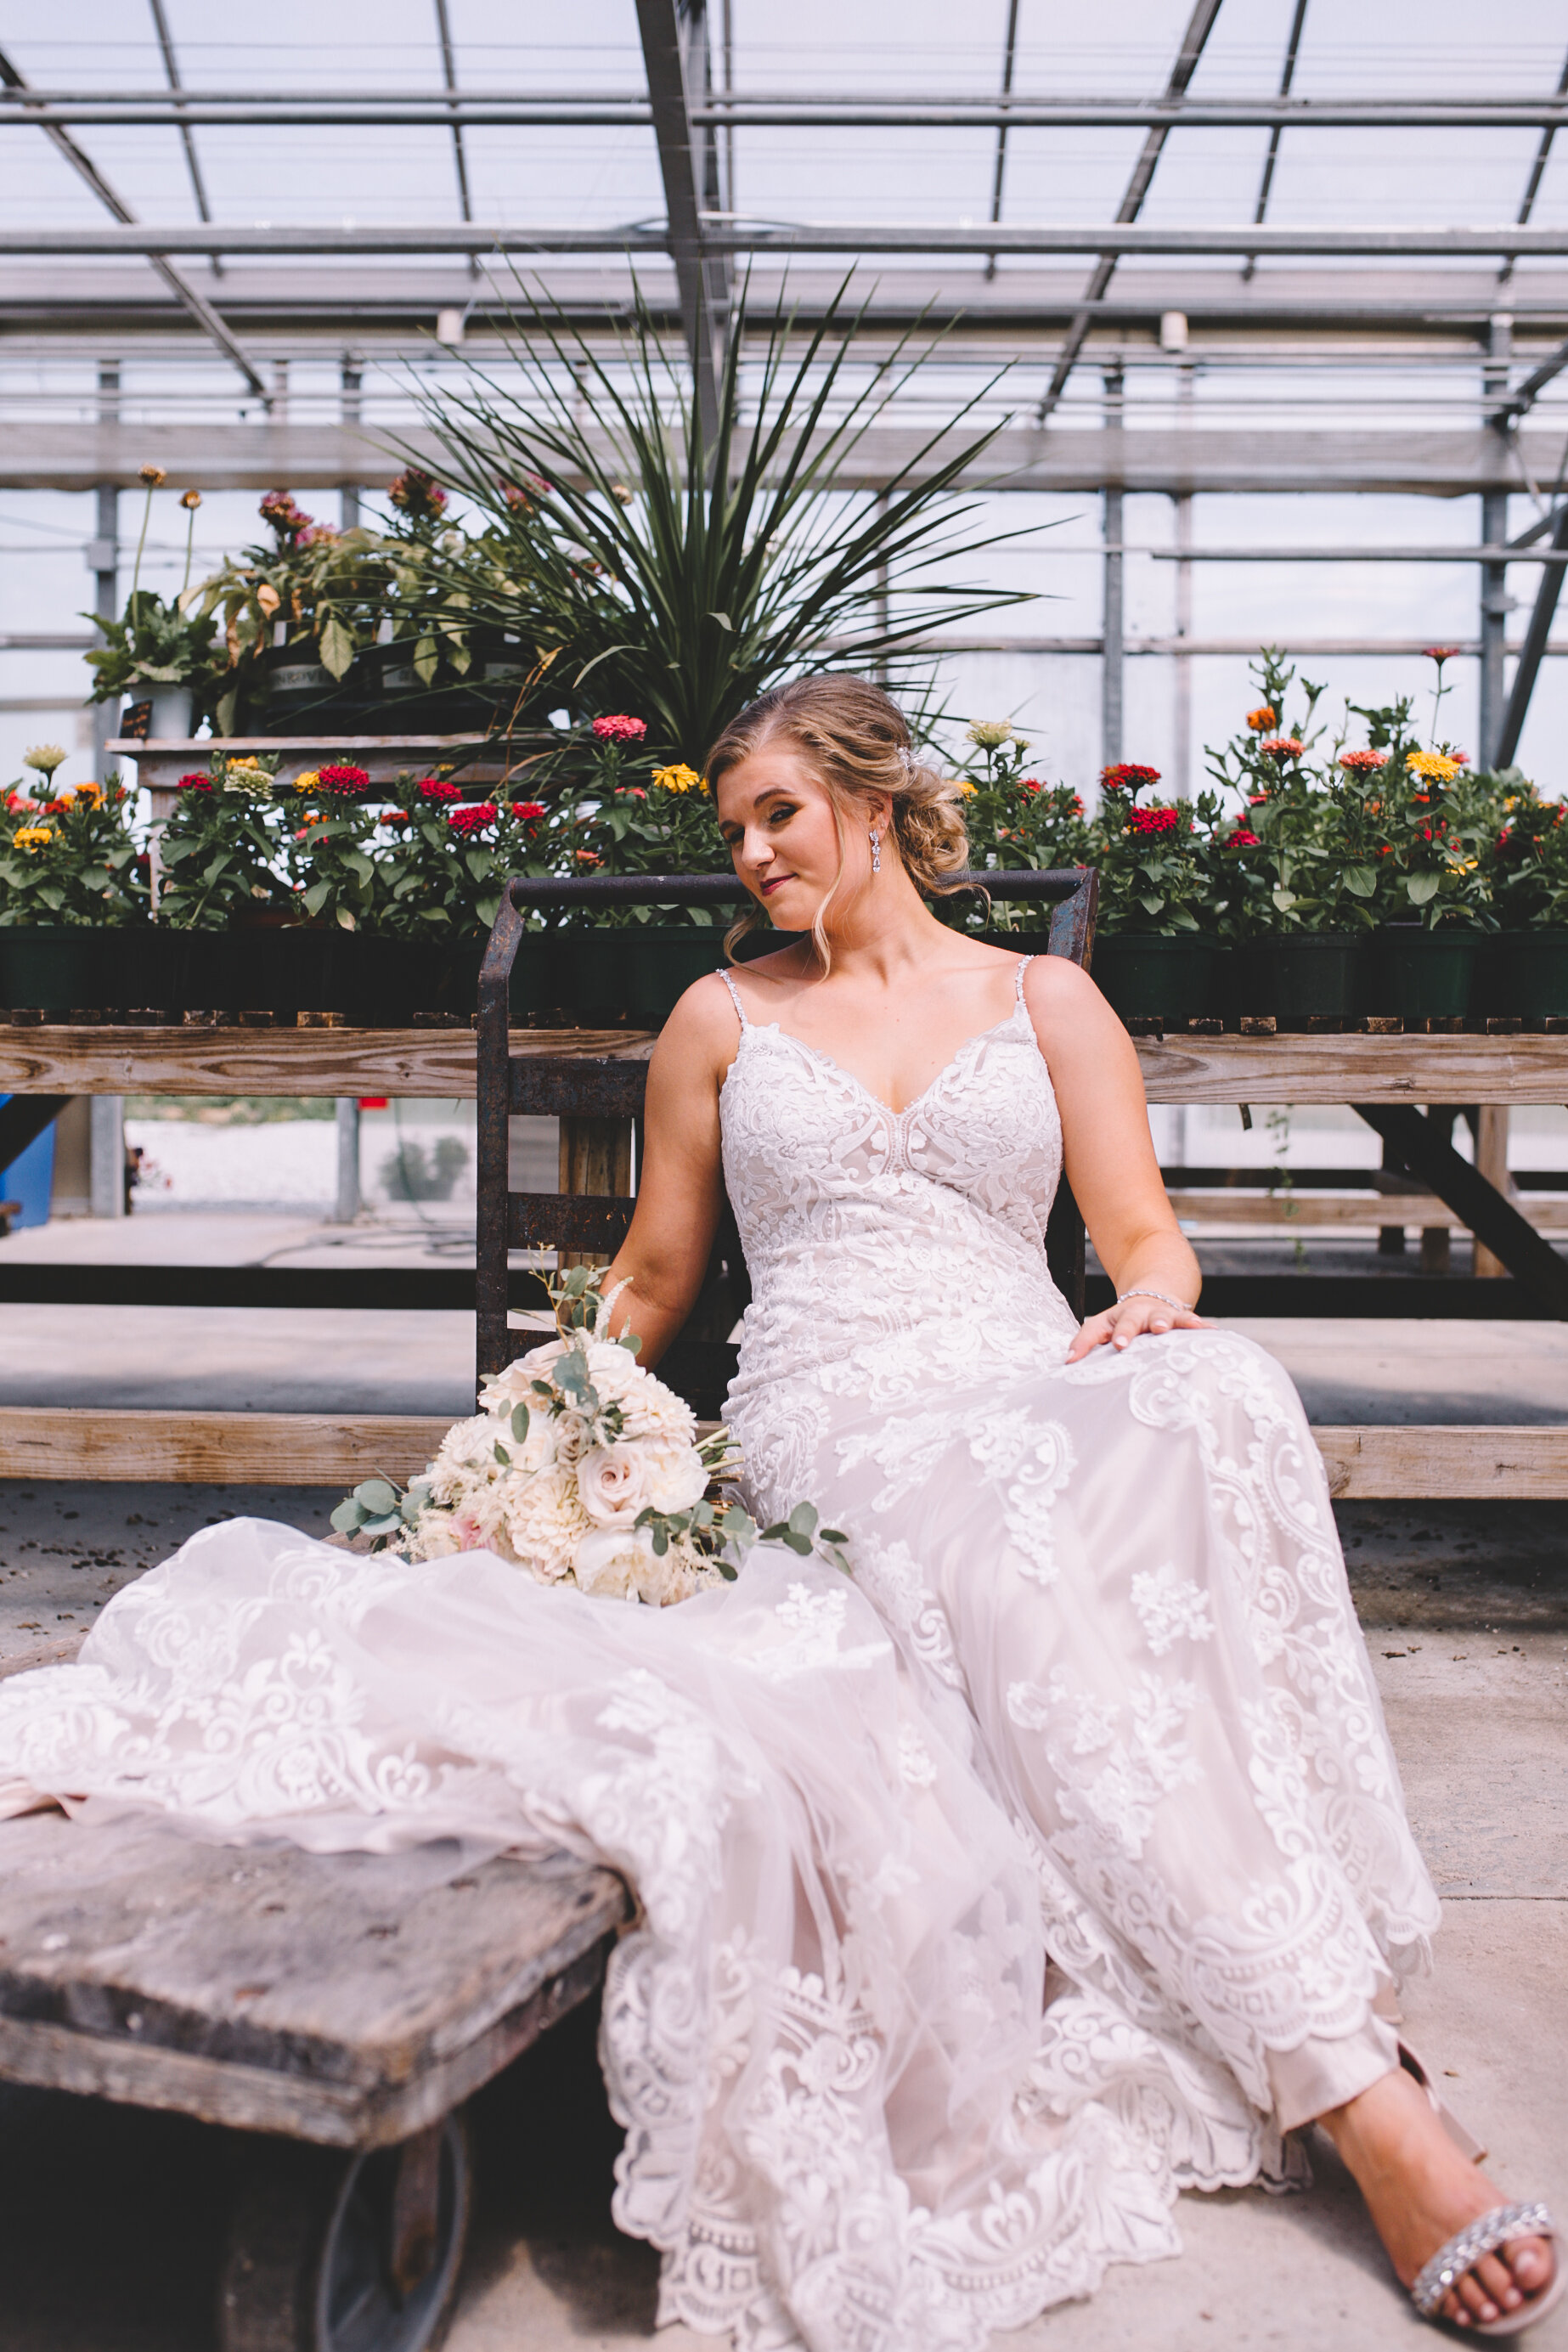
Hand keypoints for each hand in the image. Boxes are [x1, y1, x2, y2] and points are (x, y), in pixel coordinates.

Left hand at [1065, 1293, 1212, 1362]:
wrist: (1153, 1294)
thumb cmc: (1123, 1321)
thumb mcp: (1101, 1327)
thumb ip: (1085, 1343)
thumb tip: (1068, 1362)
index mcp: (1114, 1318)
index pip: (1098, 1328)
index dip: (1096, 1339)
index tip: (1113, 1346)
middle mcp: (1137, 1313)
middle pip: (1131, 1319)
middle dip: (1129, 1329)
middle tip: (1133, 1338)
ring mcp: (1160, 1314)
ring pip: (1163, 1316)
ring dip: (1167, 1322)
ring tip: (1172, 1328)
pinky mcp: (1180, 1317)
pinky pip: (1190, 1320)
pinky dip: (1200, 1325)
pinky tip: (1212, 1332)